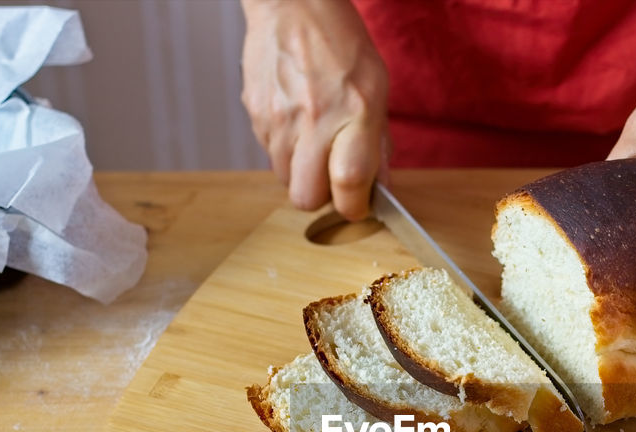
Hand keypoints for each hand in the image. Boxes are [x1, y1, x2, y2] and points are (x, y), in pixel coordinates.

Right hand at [240, 0, 388, 219]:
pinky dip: (285, 151)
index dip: (355, 207)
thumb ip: (378, 142)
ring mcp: (279, 118)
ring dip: (301, 174)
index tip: (359, 205)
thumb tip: (379, 187)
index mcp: (355, 111)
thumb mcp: (377, 86)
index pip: (349, 184)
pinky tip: (296, 123)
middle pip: (306, 197)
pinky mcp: (256, 114)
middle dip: (321, 198)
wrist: (293, 3)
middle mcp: (314, 118)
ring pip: (284, 180)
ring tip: (314, 144)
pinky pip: (269, 154)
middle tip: (333, 180)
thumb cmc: (339, 42)